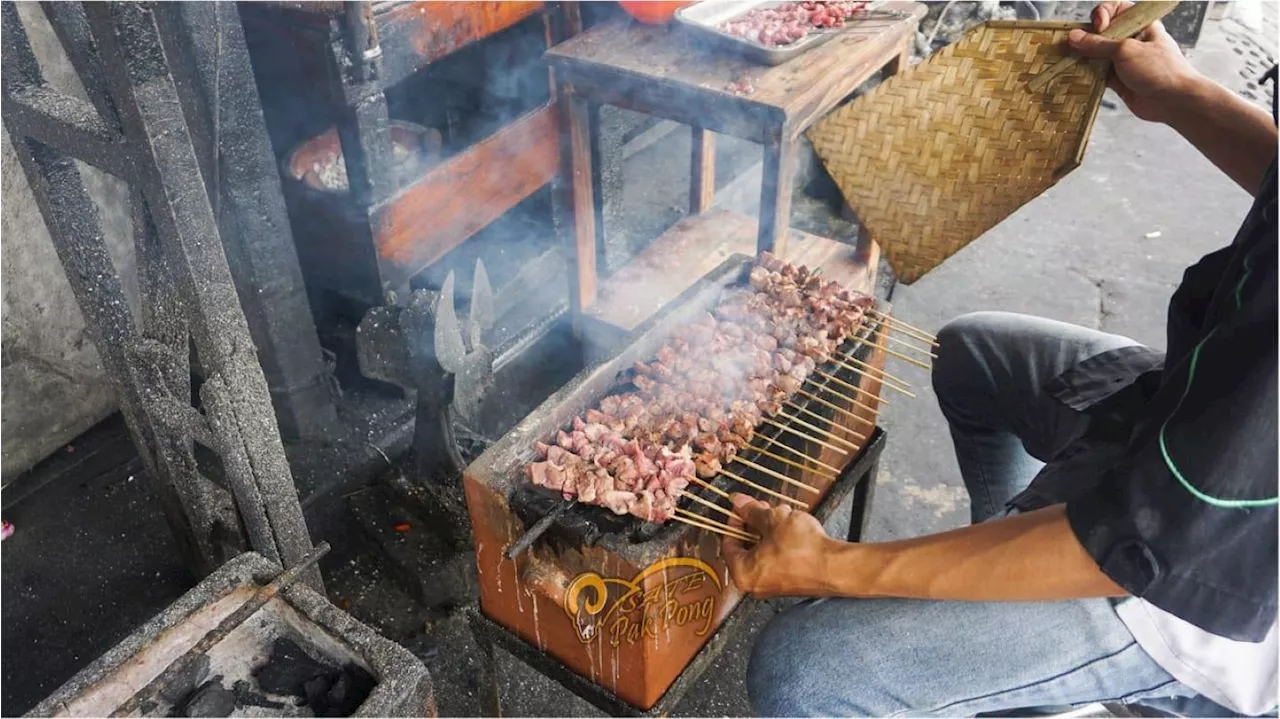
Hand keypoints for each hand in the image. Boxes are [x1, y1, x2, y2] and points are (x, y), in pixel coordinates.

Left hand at [721, 493, 834, 597]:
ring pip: (764, 550)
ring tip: (783, 513)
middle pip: (747, 546)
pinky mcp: (791, 582)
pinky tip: (794, 526)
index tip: (741, 507)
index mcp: (743, 573)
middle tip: (763, 507)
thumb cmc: (803, 549)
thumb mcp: (773, 521)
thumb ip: (752, 511)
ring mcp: (774, 585)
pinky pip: (778, 558)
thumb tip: (737, 502)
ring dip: (771, 529)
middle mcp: (756, 584)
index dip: (734, 520)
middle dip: (756, 522)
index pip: (728, 543)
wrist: (836, 567)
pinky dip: (782, 541)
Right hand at [1067, 2, 1202, 123]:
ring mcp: (1124, 60)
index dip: (1103, 14)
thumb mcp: (1126, 50)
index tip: (1099, 27)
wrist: (1174, 101)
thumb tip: (1074, 36)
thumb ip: (1098, 44)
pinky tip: (1080, 75)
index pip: (1116, 9)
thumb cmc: (1160, 69)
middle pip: (1103, 32)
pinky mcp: (1118, 79)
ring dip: (1085, 57)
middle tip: (1078, 46)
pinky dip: (1088, 74)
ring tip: (1074, 61)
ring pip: (1098, 54)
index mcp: (1140, 25)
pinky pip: (1097, 73)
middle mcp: (1131, 40)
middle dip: (1088, 37)